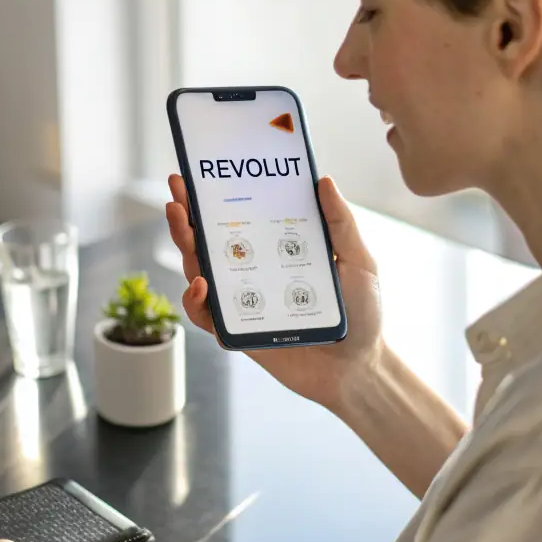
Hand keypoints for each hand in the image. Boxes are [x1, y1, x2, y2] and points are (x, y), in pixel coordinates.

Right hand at [165, 173, 381, 414]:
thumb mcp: (359, 262)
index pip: (240, 217)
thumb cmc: (363, 314)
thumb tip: (324, 181)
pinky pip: (206, 316)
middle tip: (177, 192)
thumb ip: (341, 224)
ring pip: (200, 272)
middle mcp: (254, 272)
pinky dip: (196, 301)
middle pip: (210, 241)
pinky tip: (202, 285)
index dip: (216, 196)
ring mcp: (243, 302)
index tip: (199, 173)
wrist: (359, 368)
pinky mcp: (237, 333)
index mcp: (277, 249)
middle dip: (187, 215)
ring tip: (183, 227)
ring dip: (185, 248)